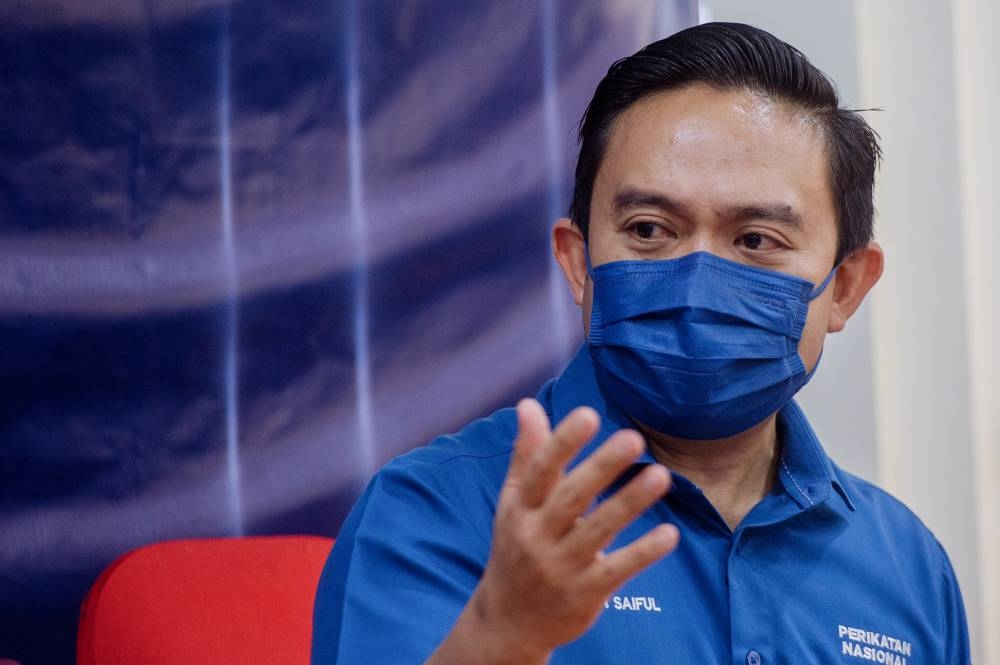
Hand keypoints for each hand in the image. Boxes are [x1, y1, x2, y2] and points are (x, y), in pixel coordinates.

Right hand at [469, 399, 678, 660]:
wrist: (509, 620)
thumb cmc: (518, 546)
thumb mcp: (514, 503)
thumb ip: (527, 454)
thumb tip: (528, 405)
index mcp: (519, 509)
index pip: (540, 471)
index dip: (563, 443)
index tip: (589, 414)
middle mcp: (537, 536)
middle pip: (571, 498)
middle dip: (601, 467)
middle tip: (634, 437)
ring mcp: (561, 567)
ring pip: (598, 531)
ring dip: (630, 503)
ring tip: (661, 475)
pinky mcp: (585, 594)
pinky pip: (618, 570)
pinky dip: (643, 552)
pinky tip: (669, 532)